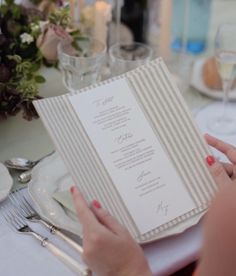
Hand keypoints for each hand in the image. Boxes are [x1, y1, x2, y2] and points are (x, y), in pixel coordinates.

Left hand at [70, 186, 151, 275]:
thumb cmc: (130, 258)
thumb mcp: (122, 232)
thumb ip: (106, 217)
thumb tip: (95, 206)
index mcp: (96, 235)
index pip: (83, 212)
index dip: (78, 199)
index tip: (74, 189)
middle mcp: (87, 245)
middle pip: (86, 223)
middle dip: (95, 218)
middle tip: (111, 225)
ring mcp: (86, 253)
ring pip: (88, 232)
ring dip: (97, 230)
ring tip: (114, 240)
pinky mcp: (87, 259)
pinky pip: (89, 242)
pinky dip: (96, 239)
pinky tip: (109, 246)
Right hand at [197, 134, 235, 275]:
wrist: (230, 245)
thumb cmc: (230, 217)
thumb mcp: (223, 191)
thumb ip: (218, 173)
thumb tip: (210, 158)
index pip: (233, 152)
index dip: (218, 144)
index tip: (205, 137)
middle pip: (228, 166)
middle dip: (213, 165)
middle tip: (196, 163)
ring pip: (226, 177)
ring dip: (213, 176)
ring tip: (199, 178)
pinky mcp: (232, 199)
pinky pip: (225, 186)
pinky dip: (216, 185)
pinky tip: (205, 187)